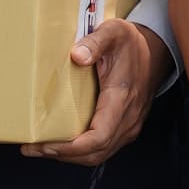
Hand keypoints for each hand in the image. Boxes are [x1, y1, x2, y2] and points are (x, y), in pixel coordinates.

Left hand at [26, 19, 166, 165]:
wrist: (156, 52)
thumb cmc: (132, 44)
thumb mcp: (114, 32)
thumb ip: (95, 42)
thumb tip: (77, 56)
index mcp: (122, 99)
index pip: (99, 136)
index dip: (71, 147)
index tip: (46, 144)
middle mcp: (127, 119)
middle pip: (94, 152)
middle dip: (61, 154)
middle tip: (32, 148)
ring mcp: (128, 126)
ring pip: (98, 154)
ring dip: (68, 156)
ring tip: (39, 149)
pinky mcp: (123, 126)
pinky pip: (101, 147)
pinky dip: (79, 151)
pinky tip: (60, 143)